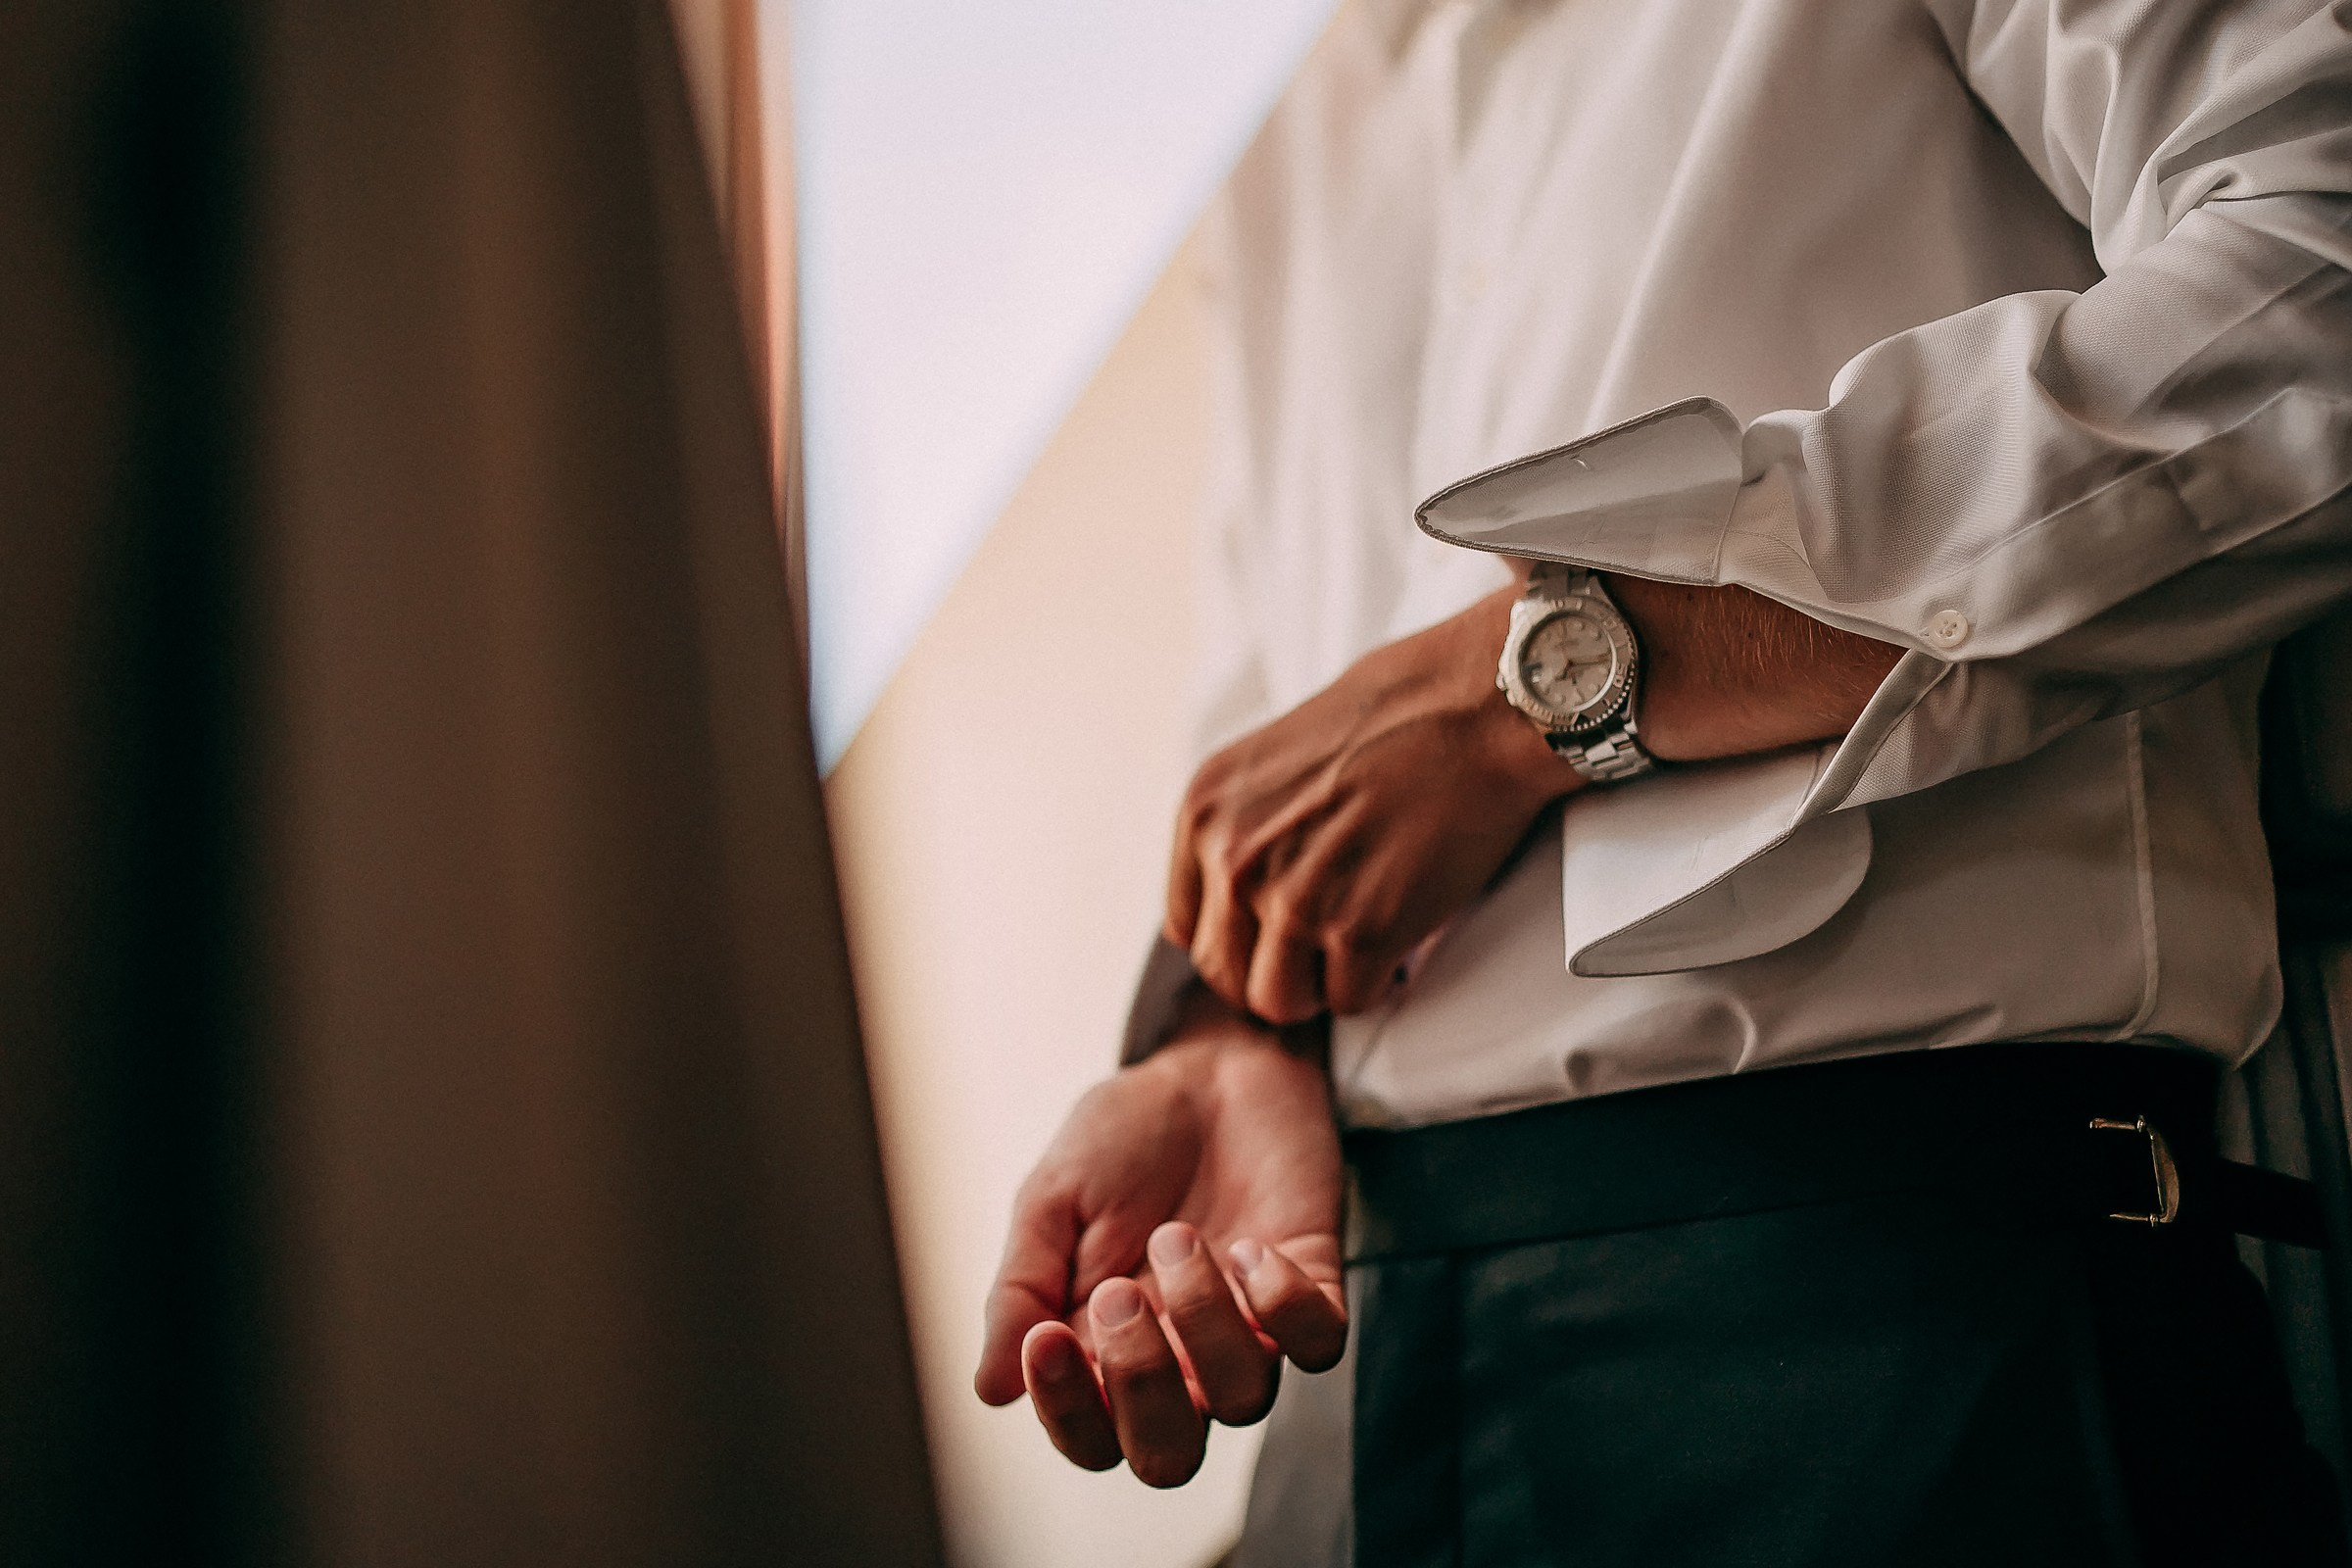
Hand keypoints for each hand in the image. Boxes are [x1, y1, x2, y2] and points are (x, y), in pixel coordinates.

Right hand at [973, 1000, 1344, 1487]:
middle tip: (1117, 1295)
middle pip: (1170, 1455)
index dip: (1068, 1413)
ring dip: (1203, 1320)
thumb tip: (989, 1390)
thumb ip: (1021, 1289)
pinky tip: (1248, 1243)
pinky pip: (1315, 1343)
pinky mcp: (1313, 1285)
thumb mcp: (1052, 1201)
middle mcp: (1182, 1359)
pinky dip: (1282, 1304)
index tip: (1046, 1339)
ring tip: (1177, 1236)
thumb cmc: (1124, 1136)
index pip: (1090, 1437)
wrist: (1208, 1065)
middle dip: (1141, 1388)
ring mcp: (1252, 1328)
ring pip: (1244, 1399)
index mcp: (1105, 1349)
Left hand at [1165, 584, 1575, 1023]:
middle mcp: (1234, 858)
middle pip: (1226, 974)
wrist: (1474, 709)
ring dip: (1322, 986)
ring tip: (1360, 946)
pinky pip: (1350, 1001)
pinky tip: (1398, 939)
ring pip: (1279, 1002)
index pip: (1187, 927)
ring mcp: (1293, 899)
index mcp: (1207, 812)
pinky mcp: (1358, 931)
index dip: (1239, 939)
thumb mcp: (1275, 757)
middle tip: (1324, 951)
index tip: (1274, 935)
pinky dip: (1379, 981)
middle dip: (1278, 971)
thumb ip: (1246, 827)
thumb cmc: (1398, 716)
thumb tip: (1241, 890)